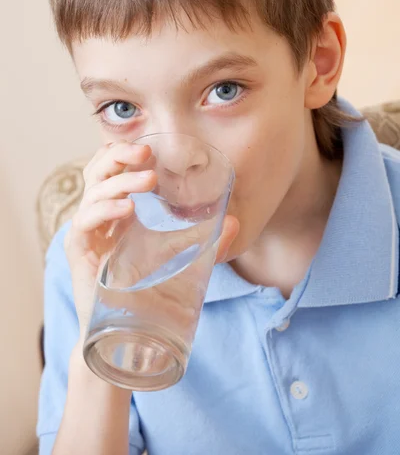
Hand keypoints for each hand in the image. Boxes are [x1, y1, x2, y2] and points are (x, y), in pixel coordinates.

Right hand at [65, 141, 238, 339]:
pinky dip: (104, 210)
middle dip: (119, 155)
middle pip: (98, 172)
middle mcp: (100, 218)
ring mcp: (87, 234)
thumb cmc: (148, 296)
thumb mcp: (180, 262)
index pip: (113, 170)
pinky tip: (127, 209)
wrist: (128, 335)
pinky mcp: (79, 253)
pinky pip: (84, 222)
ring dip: (119, 181)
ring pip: (92, 192)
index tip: (151, 147)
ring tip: (147, 179)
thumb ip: (205, 243)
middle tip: (145, 152)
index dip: (125, 153)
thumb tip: (235, 222)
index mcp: (119, 213)